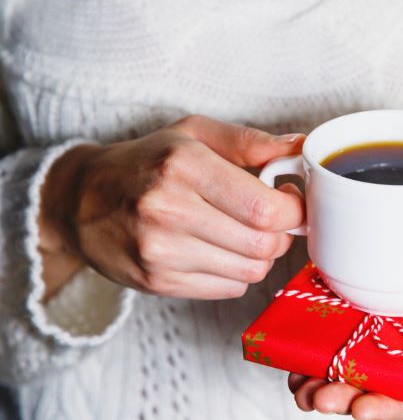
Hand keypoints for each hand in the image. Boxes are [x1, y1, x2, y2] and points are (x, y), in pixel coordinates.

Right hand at [38, 115, 305, 299]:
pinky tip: (220, 251)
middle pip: (263, 244)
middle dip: (281, 234)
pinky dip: (236, 273)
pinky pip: (229, 290)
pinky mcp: (156, 281)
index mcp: (183, 165)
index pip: (265, 208)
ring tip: (244, 233)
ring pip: (250, 272)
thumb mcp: (193, 134)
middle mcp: (169, 210)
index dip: (293, 210)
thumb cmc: (146, 162)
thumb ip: (251, 141)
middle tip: (272, 220)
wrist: (80, 200)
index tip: (291, 201)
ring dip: (260, 256)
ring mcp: (160, 251)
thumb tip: (301, 149)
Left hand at [289, 199, 402, 418]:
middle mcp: (402, 337)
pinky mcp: (349, 286)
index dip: (388, 407)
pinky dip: (302, 343)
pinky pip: (322, 320)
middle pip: (370, 380)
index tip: (363, 409)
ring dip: (317, 378)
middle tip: (320, 397)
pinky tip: (287, 353)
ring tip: (300, 386)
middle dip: (342, 395)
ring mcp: (373, 312)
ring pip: (342, 358)